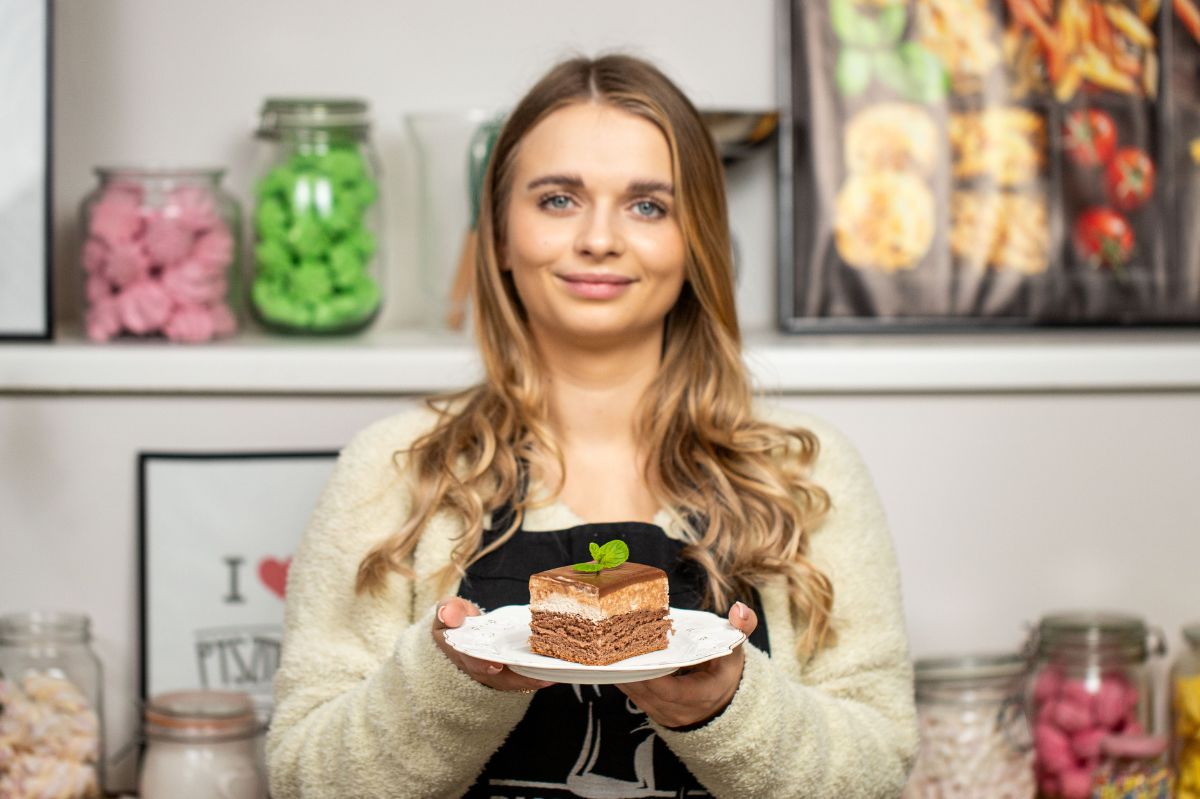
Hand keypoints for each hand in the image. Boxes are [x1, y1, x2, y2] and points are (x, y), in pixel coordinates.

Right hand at [432, 597, 554, 692]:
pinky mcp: (508, 670)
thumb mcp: (447, 610)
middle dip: (519, 678)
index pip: (471, 662)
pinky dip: (538, 673)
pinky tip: (556, 669)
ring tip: (554, 673)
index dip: (482, 664)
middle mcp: (479, 668)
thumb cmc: (455, 619)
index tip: (495, 665)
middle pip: (500, 678)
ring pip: (515, 680)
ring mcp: (495, 672)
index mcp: (461, 653)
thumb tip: (449, 615)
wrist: (461, 629)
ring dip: (534, 678)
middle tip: (540, 676)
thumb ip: (449, 611)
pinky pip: (524, 675)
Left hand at [617, 600, 756, 728]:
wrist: (722, 696)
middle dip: (630, 669)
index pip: (673, 691)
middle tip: (613, 644)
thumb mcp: (736, 647)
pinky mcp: (652, 711)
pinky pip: (633, 695)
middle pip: (648, 692)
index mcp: (704, 695)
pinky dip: (622, 677)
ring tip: (607, 649)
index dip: (653, 676)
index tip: (638, 654)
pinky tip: (611, 659)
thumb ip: (743, 627)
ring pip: (636, 694)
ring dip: (622, 673)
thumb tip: (740, 610)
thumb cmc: (725, 666)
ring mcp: (665, 714)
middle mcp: (682, 710)